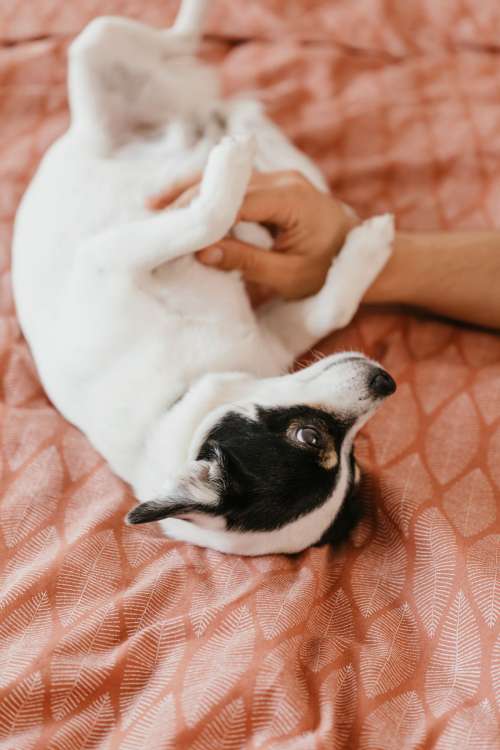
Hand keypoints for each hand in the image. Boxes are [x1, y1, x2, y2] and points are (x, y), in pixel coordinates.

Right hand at [149, 170, 356, 299]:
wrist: (358, 254)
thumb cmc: (329, 269)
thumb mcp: (289, 275)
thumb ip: (247, 261)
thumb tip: (202, 251)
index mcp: (291, 198)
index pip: (233, 199)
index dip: (197, 212)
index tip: (166, 230)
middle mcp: (281, 179)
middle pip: (222, 181)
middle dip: (184, 197)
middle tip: (146, 217)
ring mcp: (275, 179)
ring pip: (221, 178)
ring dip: (188, 191)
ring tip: (150, 207)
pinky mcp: (268, 186)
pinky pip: (230, 186)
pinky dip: (203, 195)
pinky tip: (175, 207)